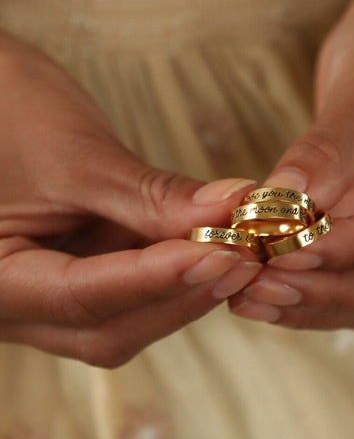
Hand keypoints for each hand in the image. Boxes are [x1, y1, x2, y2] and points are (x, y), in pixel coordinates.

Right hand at [0, 33, 260, 366]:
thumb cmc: (7, 113)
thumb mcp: (78, 156)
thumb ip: (152, 195)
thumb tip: (231, 208)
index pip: (80, 295)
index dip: (158, 277)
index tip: (222, 253)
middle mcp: (14, 307)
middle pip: (109, 326)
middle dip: (182, 293)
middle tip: (244, 258)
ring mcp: (48, 300)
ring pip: (127, 320)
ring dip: (187, 290)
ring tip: (239, 254)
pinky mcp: (80, 280)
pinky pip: (134, 297)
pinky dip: (176, 277)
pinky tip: (213, 252)